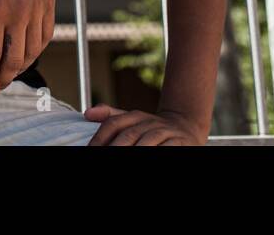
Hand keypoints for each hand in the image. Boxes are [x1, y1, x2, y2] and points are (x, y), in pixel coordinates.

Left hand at [0, 0, 54, 92]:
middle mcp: (20, 13)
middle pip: (14, 58)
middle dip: (3, 78)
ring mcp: (37, 8)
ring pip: (33, 51)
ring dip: (20, 68)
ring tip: (8, 74)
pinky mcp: (48, 3)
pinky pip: (46, 35)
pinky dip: (37, 50)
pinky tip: (27, 54)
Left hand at [84, 105, 204, 145]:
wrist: (186, 126)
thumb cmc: (152, 128)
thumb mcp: (133, 120)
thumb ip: (111, 117)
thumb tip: (87, 113)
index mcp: (135, 116)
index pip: (113, 124)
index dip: (100, 138)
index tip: (90, 150)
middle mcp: (149, 122)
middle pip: (128, 135)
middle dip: (114, 148)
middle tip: (104, 157)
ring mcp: (165, 132)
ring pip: (146, 143)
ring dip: (135, 150)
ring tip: (121, 159)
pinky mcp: (180, 142)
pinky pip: (166, 149)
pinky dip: (155, 153)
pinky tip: (145, 157)